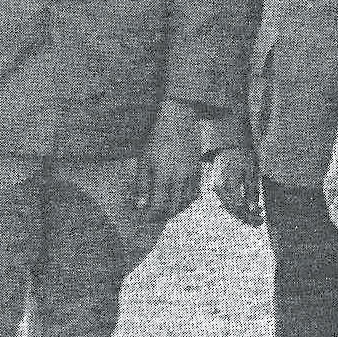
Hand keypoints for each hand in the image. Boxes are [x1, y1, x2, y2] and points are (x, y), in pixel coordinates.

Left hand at [134, 100, 209, 228]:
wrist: (180, 119)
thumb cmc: (159, 137)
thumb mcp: (145, 159)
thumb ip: (142, 184)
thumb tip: (139, 204)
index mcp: (164, 177)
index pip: (158, 206)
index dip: (150, 215)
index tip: (143, 217)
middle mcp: (180, 179)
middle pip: (173, 207)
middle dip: (162, 215)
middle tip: (153, 216)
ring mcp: (191, 175)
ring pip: (185, 202)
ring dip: (175, 209)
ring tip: (166, 209)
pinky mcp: (198, 169)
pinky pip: (195, 192)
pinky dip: (187, 200)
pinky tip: (180, 199)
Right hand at [211, 146, 262, 226]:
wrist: (230, 147)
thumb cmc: (244, 157)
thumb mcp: (252, 173)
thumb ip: (251, 192)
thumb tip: (253, 210)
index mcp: (228, 181)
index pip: (239, 206)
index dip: (250, 215)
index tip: (262, 219)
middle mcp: (218, 186)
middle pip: (232, 209)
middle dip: (247, 218)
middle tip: (260, 221)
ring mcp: (215, 188)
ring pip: (228, 208)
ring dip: (241, 214)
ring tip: (255, 216)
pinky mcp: (215, 188)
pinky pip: (225, 202)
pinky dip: (235, 207)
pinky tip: (245, 208)